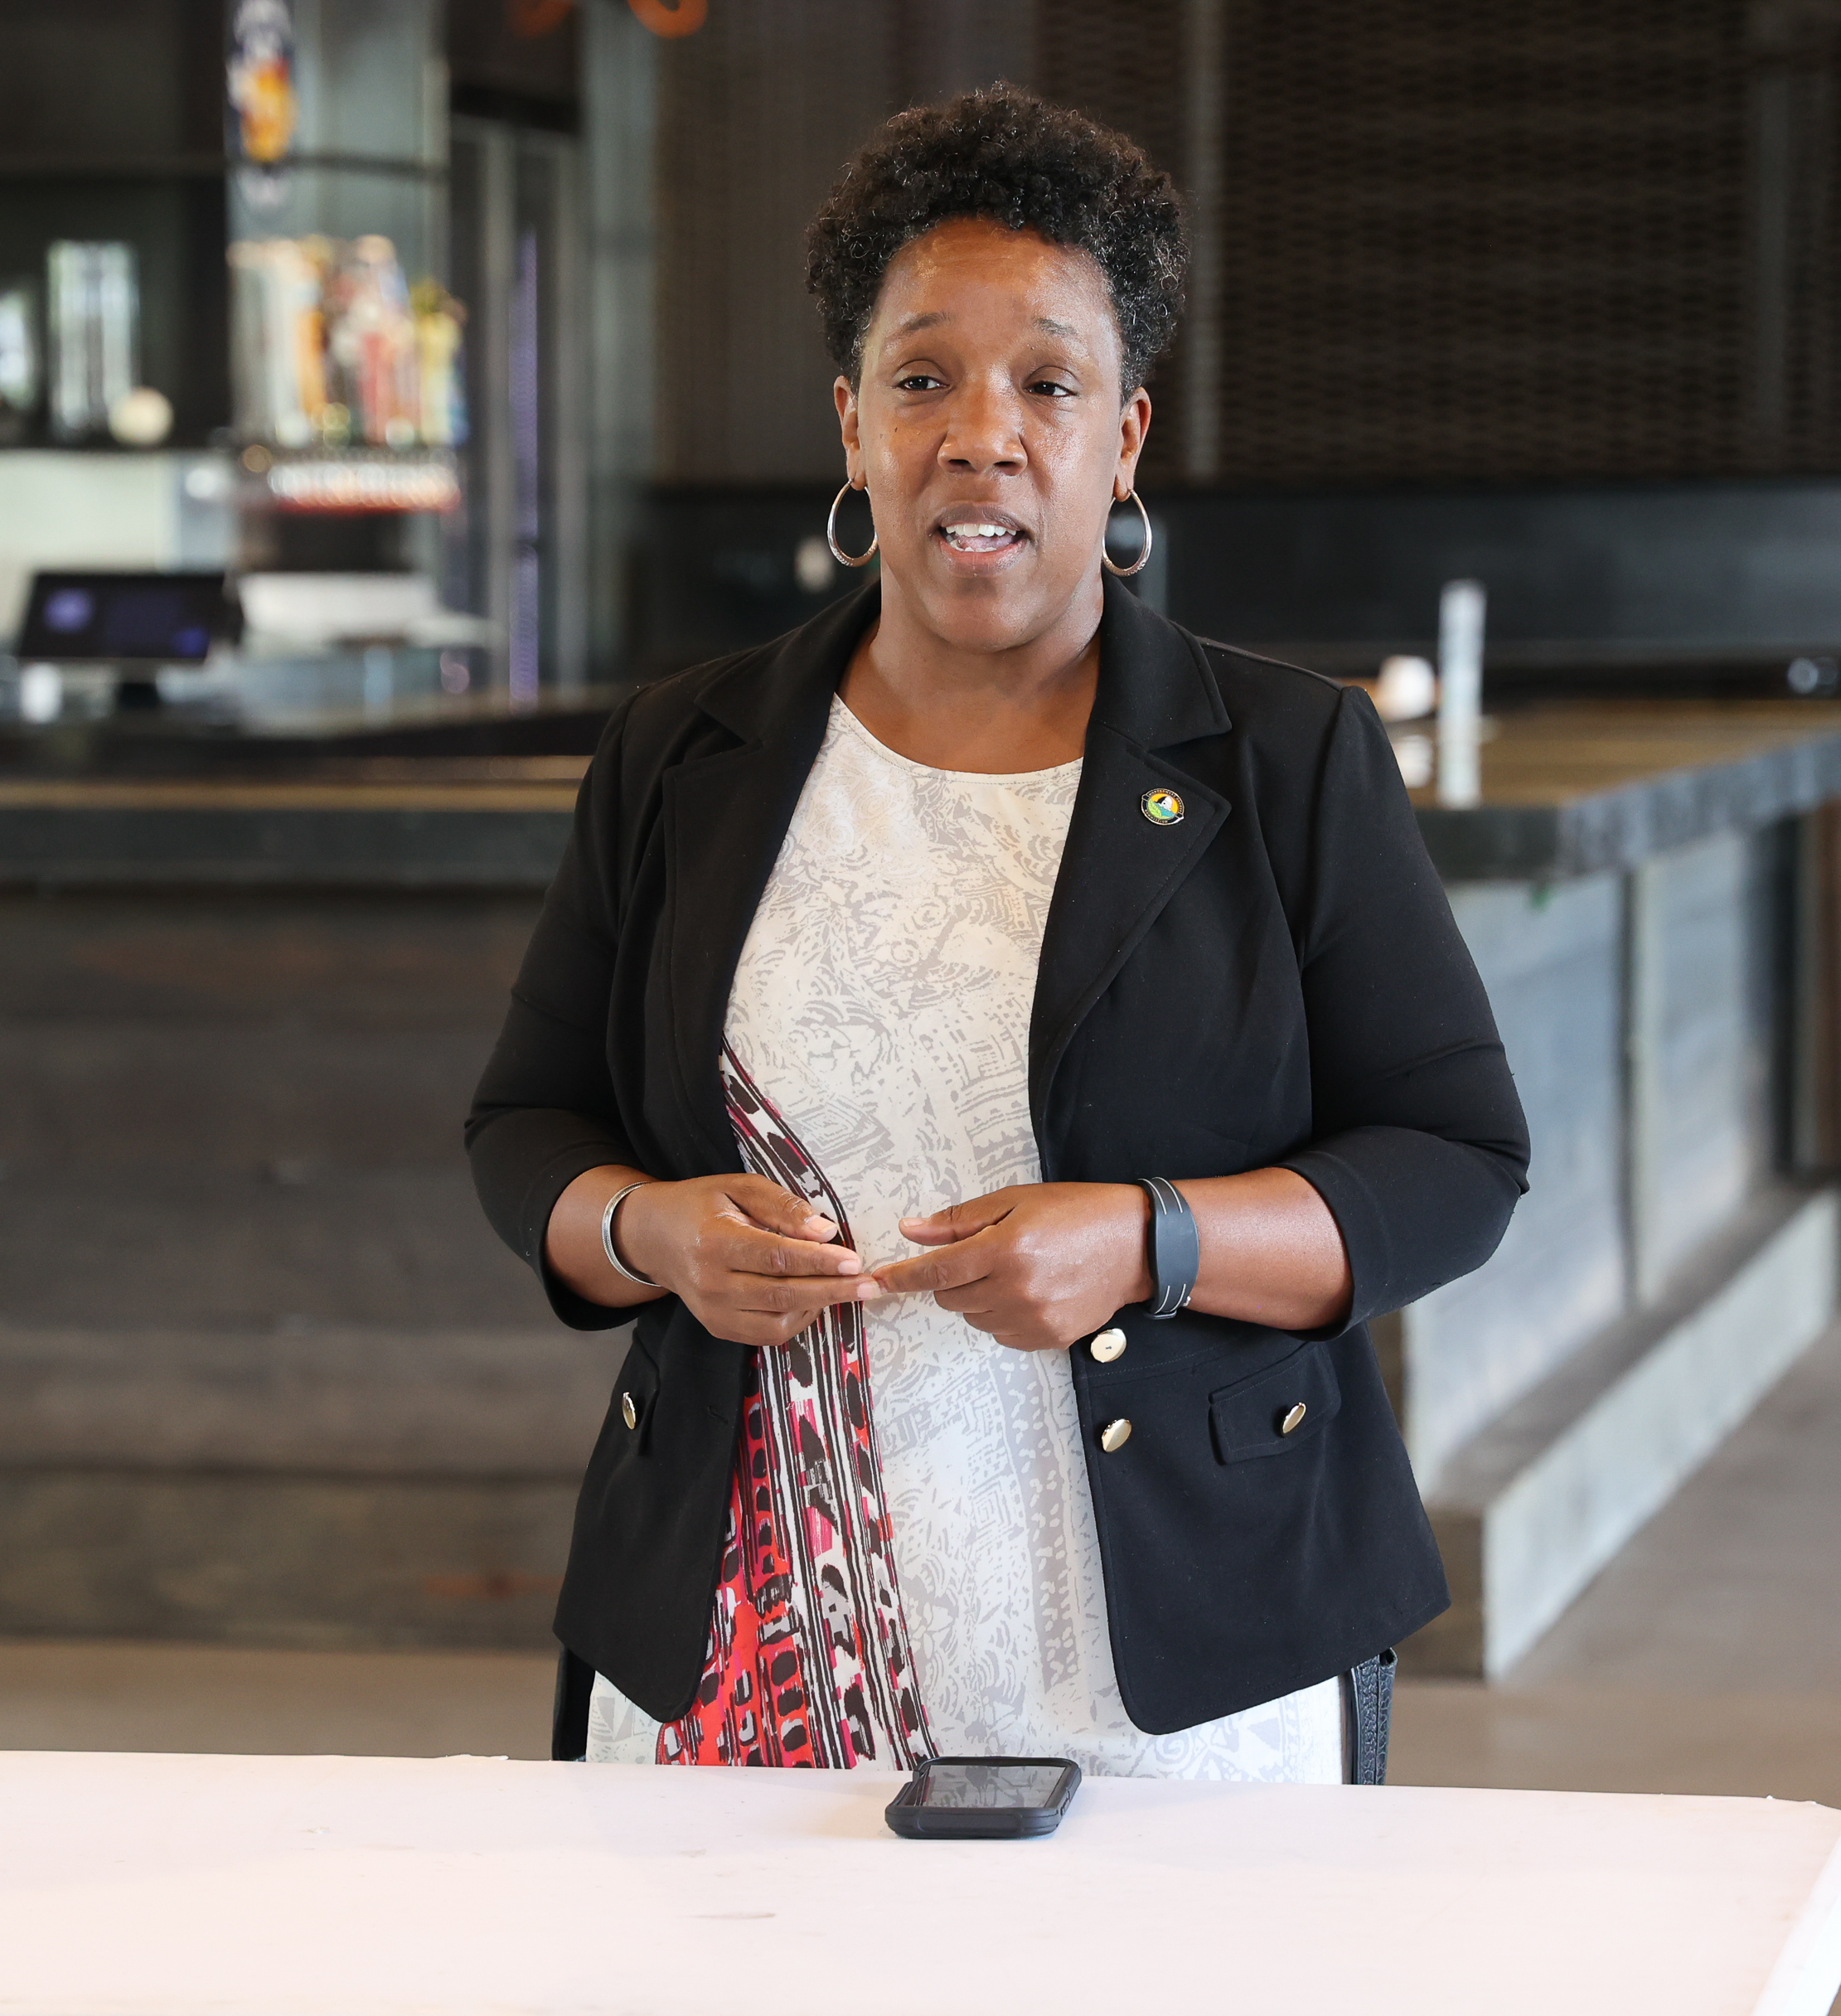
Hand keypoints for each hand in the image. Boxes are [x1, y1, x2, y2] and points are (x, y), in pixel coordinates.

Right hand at [616, 1174, 883, 1348]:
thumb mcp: (738, 1187)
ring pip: (778, 1320)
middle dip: (831, 1290)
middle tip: (870, 1284)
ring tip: (846, 1288)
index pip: (775, 1257)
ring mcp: (712, 1312)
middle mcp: (711, 1283)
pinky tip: (815, 1300)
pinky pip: (767, 1334)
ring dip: (818, 1306)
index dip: (818, 1261)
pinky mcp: (718, 1328)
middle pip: (781, 1294)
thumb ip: (781, 1206)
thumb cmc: (702, 1205)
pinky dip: (797, 1320)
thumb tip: (824, 1231)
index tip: (855, 1260)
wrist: (654, 1237)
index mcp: (715, 1242)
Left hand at [870, 1183, 1150, 1351]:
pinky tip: (1028, 1291)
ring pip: (974, 1317)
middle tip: (982, 1254)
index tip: (878, 1280)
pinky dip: (1001, 1315)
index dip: (902, 1277)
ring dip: (977, 1297)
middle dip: (952, 1277)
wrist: (1135, 1246)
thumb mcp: (1016, 1200)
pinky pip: (1001, 1333)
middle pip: (950, 1298)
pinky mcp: (1047, 1339)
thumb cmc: (1076, 1213)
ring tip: (1012, 1271)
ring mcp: (1033, 1319)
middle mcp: (1016, 1289)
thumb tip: (911, 1230)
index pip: (935, 1272)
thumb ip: (959, 1220)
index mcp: (1005, 1249)